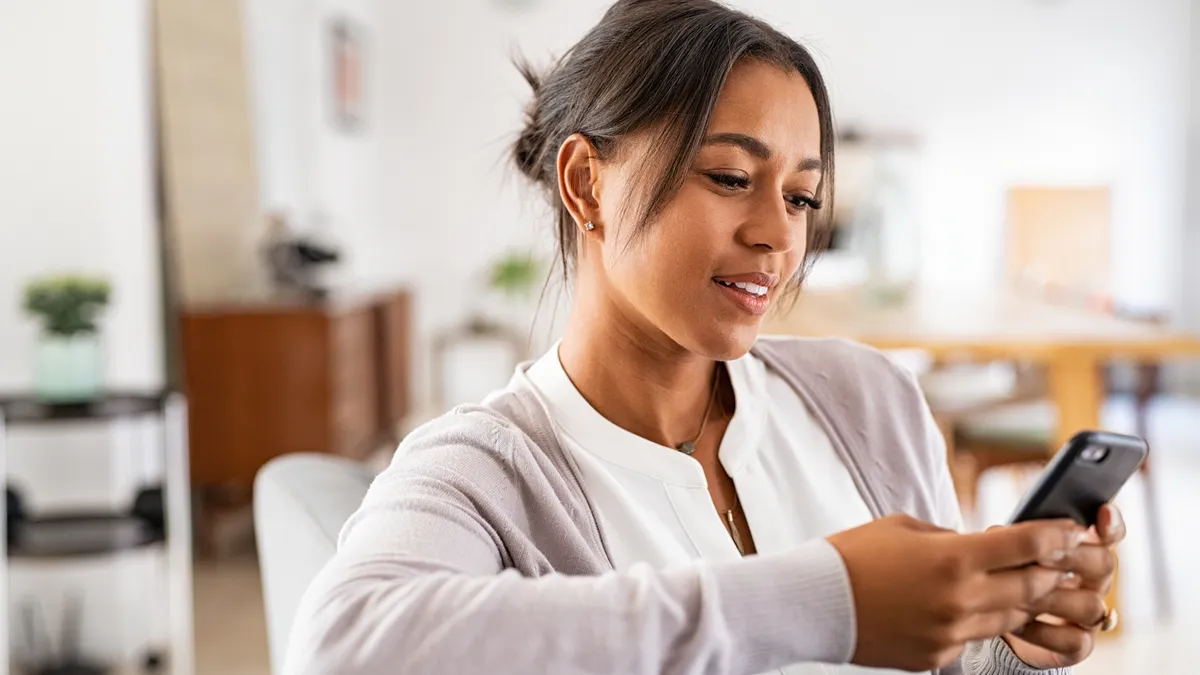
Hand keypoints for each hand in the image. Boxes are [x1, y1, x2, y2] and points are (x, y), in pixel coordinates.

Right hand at [827, 514, 1084, 671]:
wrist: (816, 602)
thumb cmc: (855, 556)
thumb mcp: (906, 528)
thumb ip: (950, 538)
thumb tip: (979, 546)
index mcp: (953, 558)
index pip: (1026, 545)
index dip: (1056, 535)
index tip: (1070, 530)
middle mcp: (961, 599)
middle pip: (1031, 586)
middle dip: (1050, 570)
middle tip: (1058, 559)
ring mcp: (951, 632)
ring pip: (1009, 618)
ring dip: (1019, 599)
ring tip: (1016, 582)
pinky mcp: (937, 655)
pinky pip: (973, 638)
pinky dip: (978, 622)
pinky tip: (960, 607)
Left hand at [1003, 504, 1126, 668]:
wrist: (992, 620)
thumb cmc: (1002, 574)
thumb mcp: (1006, 550)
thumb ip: (1015, 538)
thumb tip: (1001, 533)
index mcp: (1081, 550)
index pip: (1109, 534)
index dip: (1110, 524)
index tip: (1102, 511)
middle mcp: (1093, 581)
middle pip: (1105, 564)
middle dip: (1072, 557)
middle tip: (1042, 554)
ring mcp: (1087, 615)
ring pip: (1092, 605)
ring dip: (1053, 597)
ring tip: (1020, 593)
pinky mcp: (1076, 645)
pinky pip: (1075, 640)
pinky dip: (1045, 631)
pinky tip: (1018, 623)